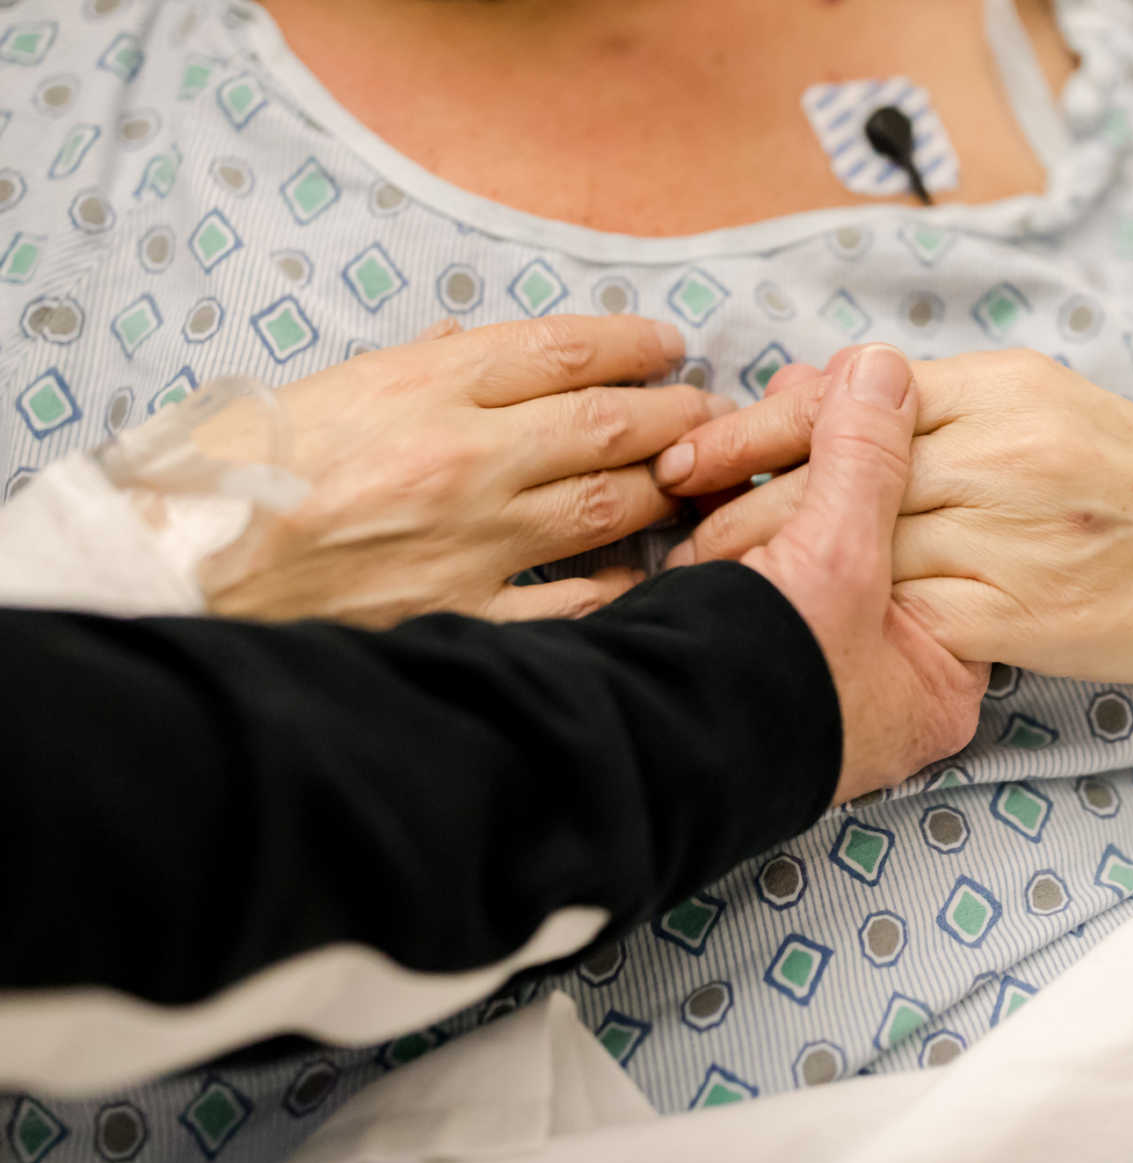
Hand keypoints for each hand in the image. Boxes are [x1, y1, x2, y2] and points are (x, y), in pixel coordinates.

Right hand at [197, 316, 729, 625]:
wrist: (185, 568)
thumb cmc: (248, 467)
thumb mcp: (336, 386)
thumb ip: (428, 370)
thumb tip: (500, 357)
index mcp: (426, 387)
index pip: (565, 350)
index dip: (636, 344)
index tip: (670, 346)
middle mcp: (464, 457)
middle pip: (607, 424)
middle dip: (675, 415)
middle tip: (708, 412)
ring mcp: (468, 540)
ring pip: (606, 505)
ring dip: (663, 489)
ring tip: (692, 478)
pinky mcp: (461, 611)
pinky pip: (569, 599)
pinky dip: (618, 584)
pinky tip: (643, 572)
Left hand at [657, 347, 1132, 686]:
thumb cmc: (1129, 480)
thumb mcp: (1035, 410)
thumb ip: (930, 404)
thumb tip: (819, 388)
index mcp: (1000, 386)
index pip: (851, 395)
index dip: (758, 427)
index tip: (690, 456)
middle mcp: (1002, 448)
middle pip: (842, 472)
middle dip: (747, 506)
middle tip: (678, 535)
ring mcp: (1013, 530)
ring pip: (864, 544)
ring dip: (783, 571)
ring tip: (718, 593)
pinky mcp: (1021, 609)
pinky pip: (914, 611)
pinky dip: (853, 622)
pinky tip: (803, 637)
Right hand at [737, 345, 986, 803]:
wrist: (643, 746)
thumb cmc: (759, 687)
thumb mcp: (835, 558)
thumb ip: (868, 459)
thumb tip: (887, 369)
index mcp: (936, 682)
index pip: (951, 545)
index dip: (912, 459)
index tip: (879, 394)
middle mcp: (886, 681)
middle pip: (880, 539)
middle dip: (839, 458)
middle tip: (808, 390)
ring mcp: (819, 668)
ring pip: (818, 544)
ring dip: (784, 477)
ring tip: (769, 404)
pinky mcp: (754, 652)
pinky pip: (764, 564)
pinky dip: (739, 512)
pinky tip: (720, 456)